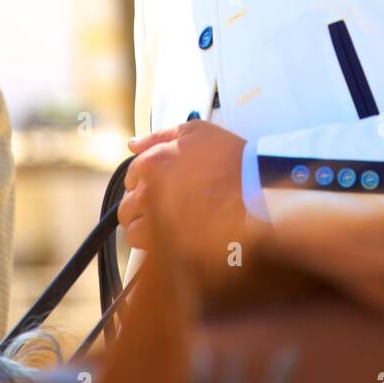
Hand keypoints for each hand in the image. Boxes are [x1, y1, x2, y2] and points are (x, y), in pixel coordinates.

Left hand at [118, 120, 248, 258]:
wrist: (256, 189)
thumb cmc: (231, 159)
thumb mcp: (196, 131)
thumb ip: (160, 135)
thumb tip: (134, 144)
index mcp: (152, 163)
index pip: (131, 176)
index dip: (146, 180)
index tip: (160, 185)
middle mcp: (150, 193)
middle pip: (127, 206)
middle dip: (140, 206)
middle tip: (162, 206)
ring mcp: (159, 221)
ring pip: (133, 231)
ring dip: (144, 228)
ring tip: (166, 224)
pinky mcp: (172, 244)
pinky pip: (148, 251)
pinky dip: (156, 246)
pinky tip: (173, 237)